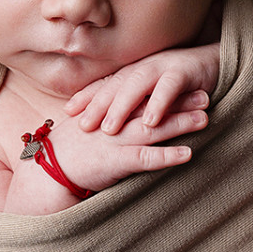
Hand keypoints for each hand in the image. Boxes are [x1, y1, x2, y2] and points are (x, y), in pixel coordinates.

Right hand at [4, 104, 208, 211]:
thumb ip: (107, 120)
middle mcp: (115, 123)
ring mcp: (116, 140)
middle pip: (152, 107)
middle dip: (180, 100)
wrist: (47, 170)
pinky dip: (166, 156)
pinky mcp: (116, 162)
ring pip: (153, 129)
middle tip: (206, 93)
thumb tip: (123, 116)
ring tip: (205, 118)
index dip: (164, 89)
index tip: (187, 82)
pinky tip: (187, 154)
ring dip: (180, 123)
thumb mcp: (88, 128)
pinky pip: (145, 158)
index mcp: (109, 113)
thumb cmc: (70, 151)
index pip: (141, 96)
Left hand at [64, 43, 220, 134]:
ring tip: (109, 128)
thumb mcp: (156, 91)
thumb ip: (137, 101)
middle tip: (82, 126)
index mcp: (136, 71)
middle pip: (115, 86)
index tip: (66, 113)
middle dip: (97, 105)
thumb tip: (111, 119)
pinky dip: (159, 103)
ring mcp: (163, 67)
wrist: (218, 61)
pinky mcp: (185, 72)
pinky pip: (169, 88)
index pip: (106, 84)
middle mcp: (145, 67)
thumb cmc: (185, 83)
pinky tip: (150, 121)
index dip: (86, 96)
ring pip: (137, 85)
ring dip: (122, 106)